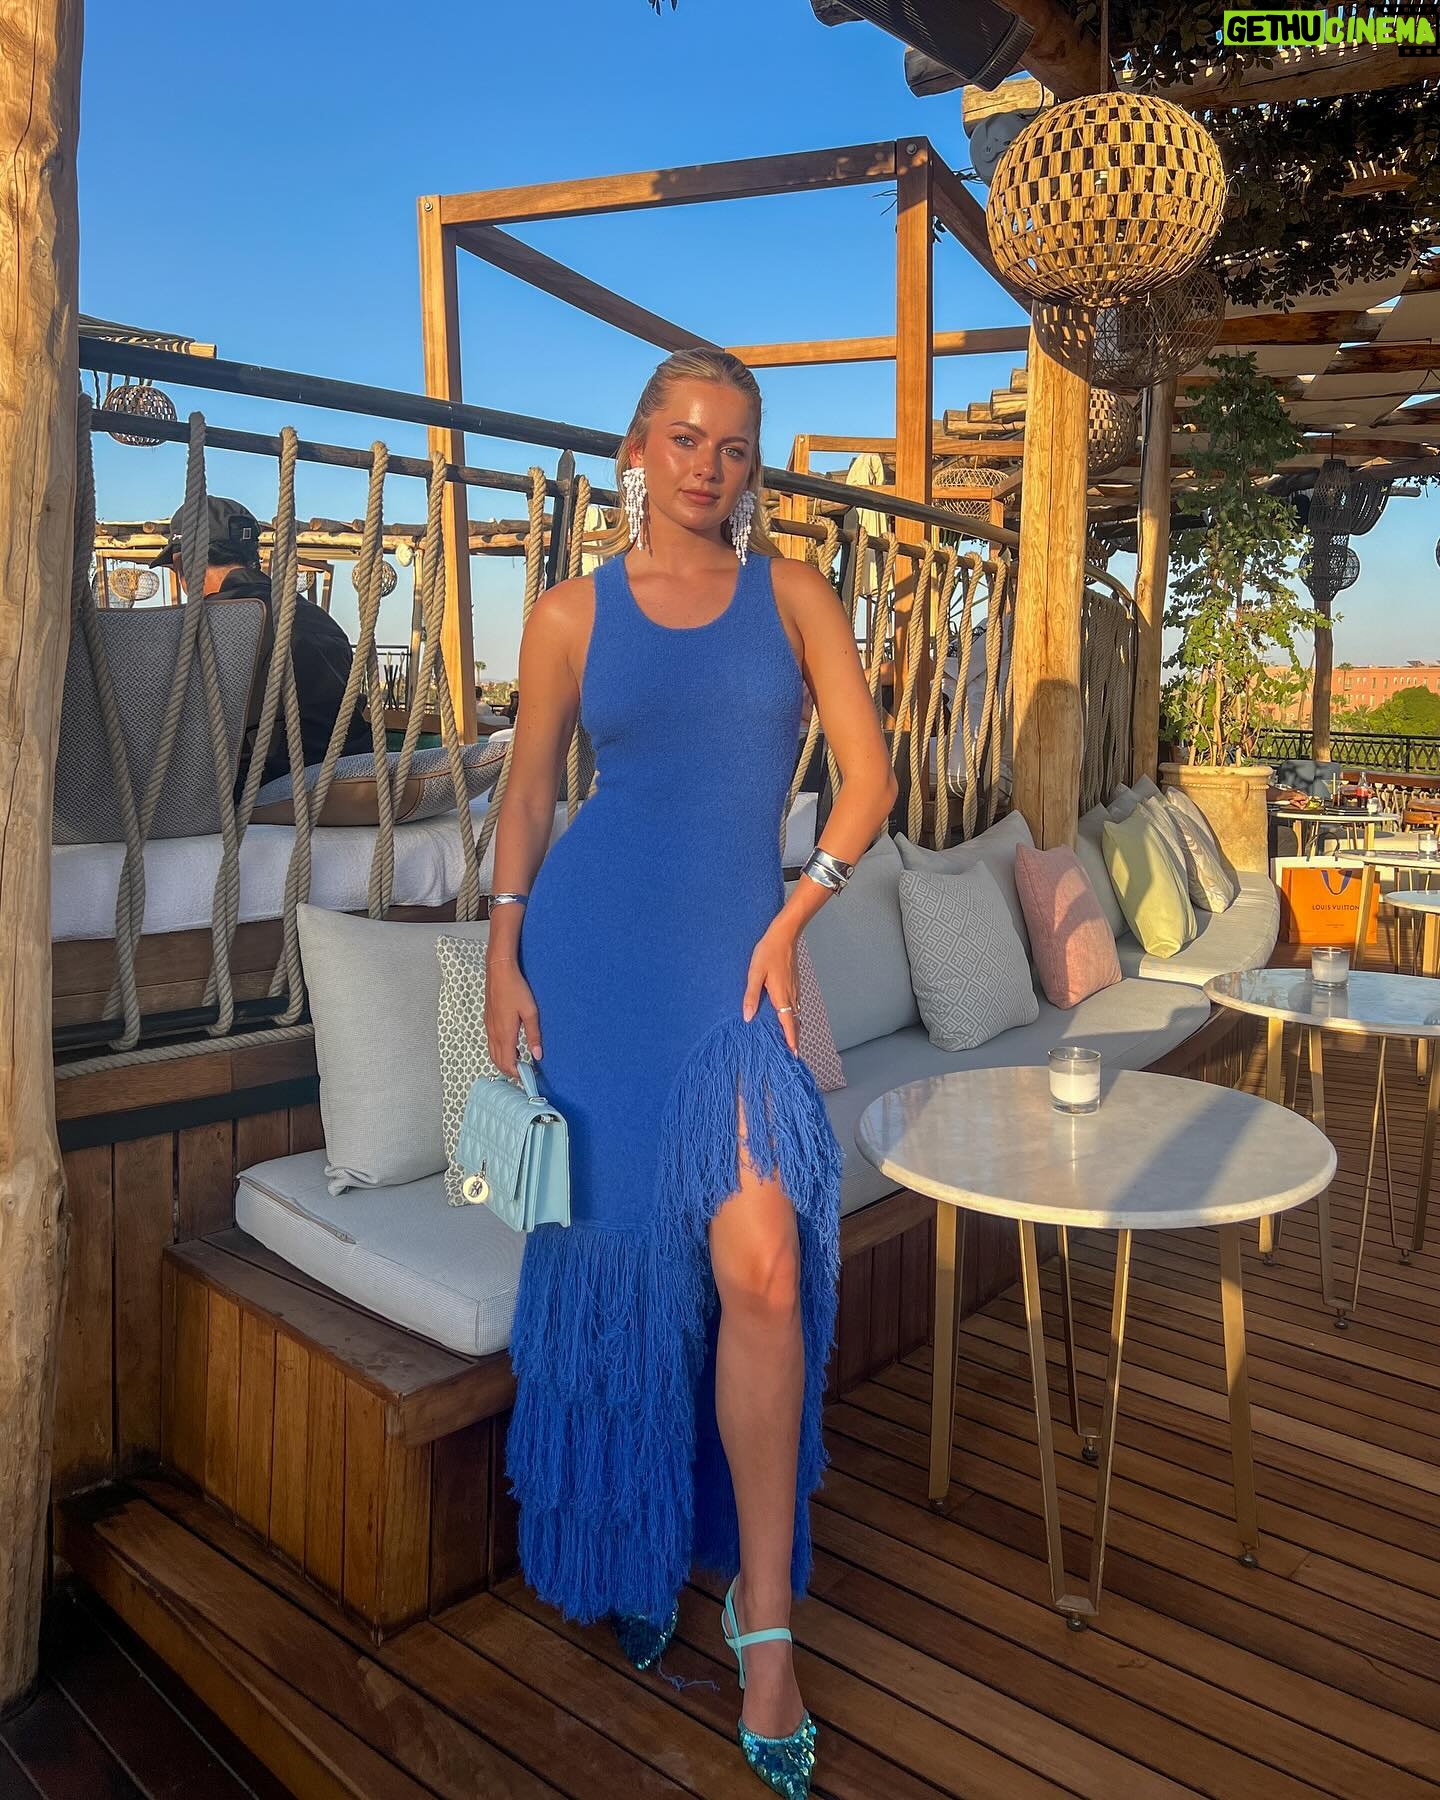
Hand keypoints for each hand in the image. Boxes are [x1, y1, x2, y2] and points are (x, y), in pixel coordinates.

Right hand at [485, 956, 541, 1076]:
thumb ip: (534, 1035)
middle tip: (525, 1072)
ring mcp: (489, 1028)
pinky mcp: (488, 1022)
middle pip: (498, 1062)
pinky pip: (492, 1044)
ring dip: (504, 1061)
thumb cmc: (516, 990)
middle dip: (510, 1070)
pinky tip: (512, 1046)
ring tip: (520, 1061)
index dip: (517, 1073)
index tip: (529, 1076)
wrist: (499, 972)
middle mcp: (494, 1034)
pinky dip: (500, 1051)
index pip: (508, 1063)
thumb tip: (538, 1055)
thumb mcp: (530, 1012)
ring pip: (493, 1053)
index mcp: (505, 1034)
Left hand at [742, 921, 800, 1053]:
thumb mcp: (754, 973)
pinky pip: (795, 1005)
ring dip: (794, 1028)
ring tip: (789, 1039)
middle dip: (794, 1038)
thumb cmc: (768, 952)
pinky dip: (793, 1016)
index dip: (791, 1039)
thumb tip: (747, 1017)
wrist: (784, 935)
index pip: (788, 1023)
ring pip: (796, 1014)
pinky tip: (788, 1016)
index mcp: (781, 995)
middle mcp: (791, 995)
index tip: (794, 1054)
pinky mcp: (794, 983)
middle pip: (795, 1022)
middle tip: (792, 1053)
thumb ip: (751, 996)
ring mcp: (795, 989)